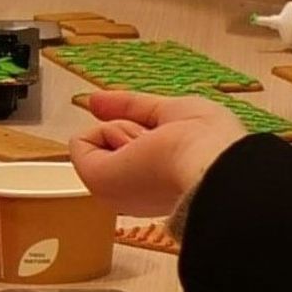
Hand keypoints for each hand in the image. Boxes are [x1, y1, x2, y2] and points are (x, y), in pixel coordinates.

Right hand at [69, 91, 248, 216]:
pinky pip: (82, 140)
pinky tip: (137, 145)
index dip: (140, 127)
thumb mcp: (169, 112)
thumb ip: (131, 107)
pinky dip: (110, 131)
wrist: (209, 165)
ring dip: (128, 130)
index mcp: (155, 182)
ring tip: (154, 147)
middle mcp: (132, 191)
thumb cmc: (207, 142)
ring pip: (99, 137)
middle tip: (163, 142)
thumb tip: (95, 101)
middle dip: (134, 127)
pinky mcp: (96, 181)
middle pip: (114, 136)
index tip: (165, 131)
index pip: (130, 146)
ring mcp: (112, 189)